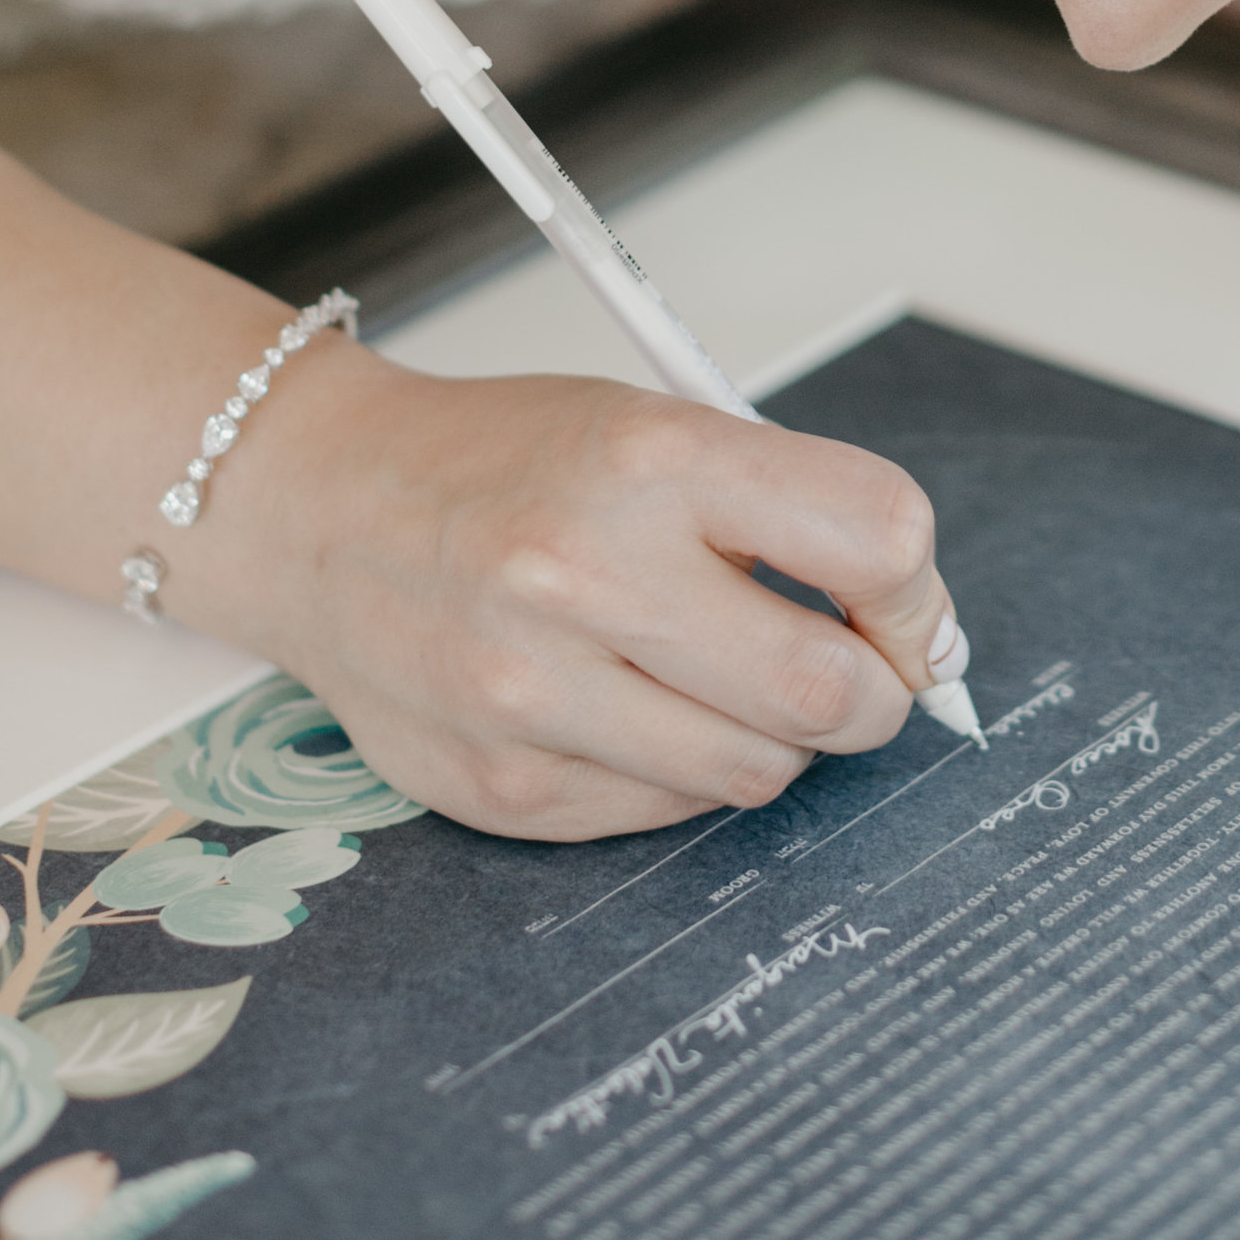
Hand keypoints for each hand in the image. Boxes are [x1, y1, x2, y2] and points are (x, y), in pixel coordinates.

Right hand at [206, 350, 958, 840]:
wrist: (321, 509)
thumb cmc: (509, 462)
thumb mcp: (652, 426)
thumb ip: (783, 512)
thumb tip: (917, 634)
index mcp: (649, 456)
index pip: (874, 535)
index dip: (915, 591)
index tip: (904, 607)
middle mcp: (585, 573)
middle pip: (829, 691)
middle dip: (872, 696)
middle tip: (853, 675)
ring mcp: (534, 692)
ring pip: (757, 773)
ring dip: (775, 740)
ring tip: (724, 682)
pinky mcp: (504, 787)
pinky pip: (667, 812)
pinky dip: (682, 771)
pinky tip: (633, 708)